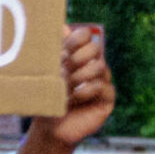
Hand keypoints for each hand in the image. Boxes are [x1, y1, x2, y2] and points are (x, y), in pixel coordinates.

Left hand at [42, 25, 113, 147]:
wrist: (50, 127)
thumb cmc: (47, 98)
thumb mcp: (47, 74)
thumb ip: (55, 51)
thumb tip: (61, 26)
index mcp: (79, 56)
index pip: (86, 36)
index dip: (77, 39)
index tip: (63, 49)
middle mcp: (93, 66)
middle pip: (95, 49)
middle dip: (77, 58)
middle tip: (62, 71)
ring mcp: (103, 82)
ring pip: (100, 67)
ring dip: (79, 76)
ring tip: (66, 88)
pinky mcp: (107, 99)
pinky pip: (103, 87)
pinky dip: (86, 91)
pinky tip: (74, 98)